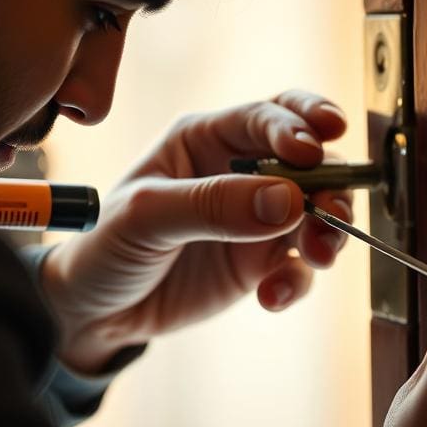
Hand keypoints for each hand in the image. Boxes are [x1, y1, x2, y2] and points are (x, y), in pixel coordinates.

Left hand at [39, 90, 352, 372]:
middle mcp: (240, 171)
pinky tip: (270, 297)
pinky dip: (297, 280)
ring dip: (327, 232)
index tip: (311, 151)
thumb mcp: (146, 216)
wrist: (95, 311)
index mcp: (206, 138)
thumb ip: (213, 204)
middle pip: (310, 161)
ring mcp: (256, 218)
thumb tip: (290, 200)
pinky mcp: (262, 262)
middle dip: (330, 184)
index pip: (266, 115)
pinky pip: (299, 266)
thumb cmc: (106, 245)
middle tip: (332, 212)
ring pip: (318, 212)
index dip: (298, 125)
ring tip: (316, 256)